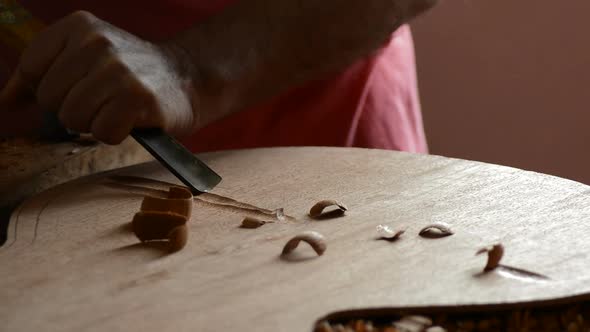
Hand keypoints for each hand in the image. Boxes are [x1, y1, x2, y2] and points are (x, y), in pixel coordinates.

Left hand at [0, 11, 196, 143]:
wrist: (187, 78)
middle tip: (104, 100)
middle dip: (75, 109)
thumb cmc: (131, 74)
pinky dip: (116, 134)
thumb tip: (4, 102)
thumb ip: (41, 74)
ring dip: (96, 123)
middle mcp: (97, 42)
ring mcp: (118, 70)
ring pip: (74, 119)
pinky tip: (131, 119)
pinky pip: (103, 133)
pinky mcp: (137, 98)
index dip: (53, 90)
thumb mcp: (84, 58)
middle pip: (51, 100)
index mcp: (79, 26)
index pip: (33, 70)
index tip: (80, 88)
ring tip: (118, 109)